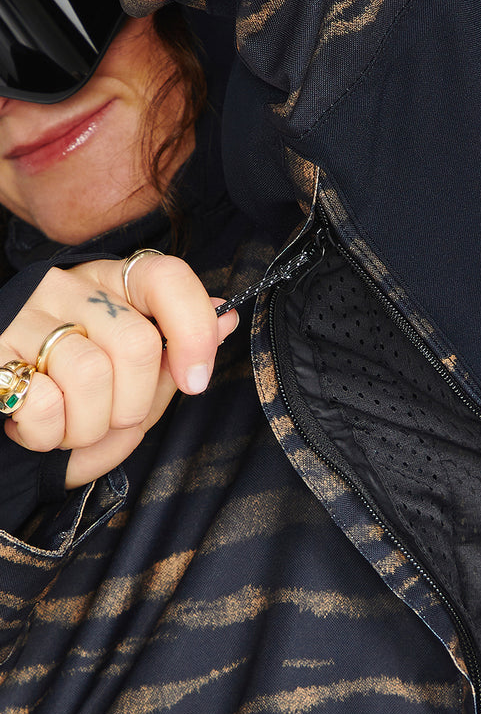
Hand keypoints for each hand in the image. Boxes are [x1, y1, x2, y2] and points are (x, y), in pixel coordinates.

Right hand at [1, 254, 237, 488]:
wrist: (0, 421)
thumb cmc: (72, 402)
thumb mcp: (131, 386)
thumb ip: (174, 358)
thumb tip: (226, 319)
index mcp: (110, 287)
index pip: (166, 278)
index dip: (193, 331)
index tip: (194, 381)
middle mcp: (67, 289)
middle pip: (137, 343)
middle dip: (133, 406)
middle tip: (109, 419)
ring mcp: (24, 314)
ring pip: (90, 375)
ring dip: (88, 427)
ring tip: (68, 426)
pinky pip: (42, 402)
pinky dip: (46, 435)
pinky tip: (32, 426)